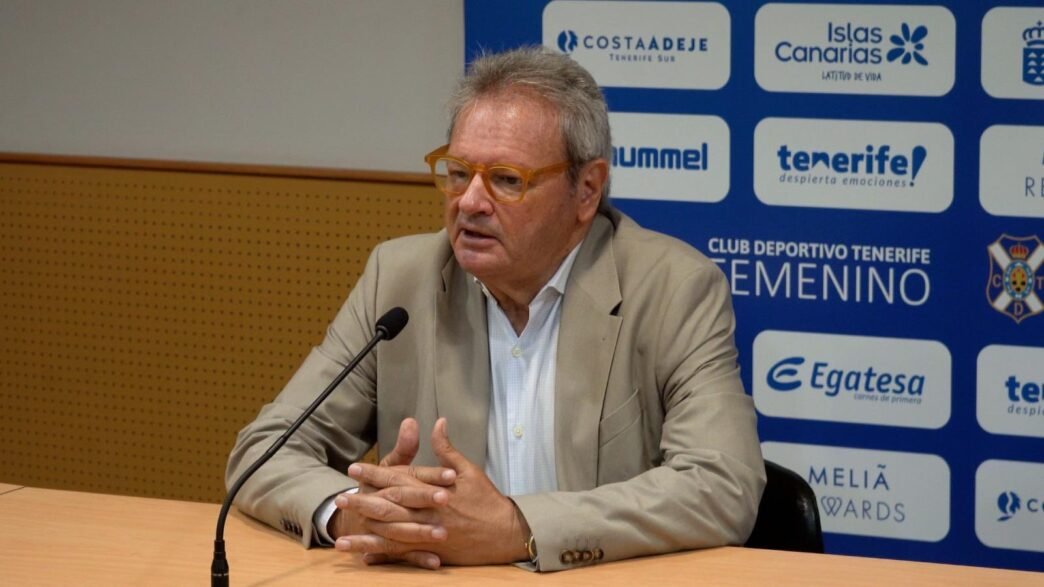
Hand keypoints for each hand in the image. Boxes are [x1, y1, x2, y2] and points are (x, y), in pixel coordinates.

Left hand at [335, 418, 528, 565]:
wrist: (505, 532)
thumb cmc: (486, 499)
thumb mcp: (468, 469)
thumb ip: (447, 449)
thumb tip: (437, 423)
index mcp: (433, 490)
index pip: (398, 479)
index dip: (375, 474)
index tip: (354, 469)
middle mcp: (427, 513)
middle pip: (389, 508)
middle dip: (362, 503)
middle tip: (339, 500)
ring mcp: (429, 535)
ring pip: (391, 535)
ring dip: (366, 536)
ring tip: (342, 539)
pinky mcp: (433, 551)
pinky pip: (404, 556)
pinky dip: (386, 557)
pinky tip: (366, 559)